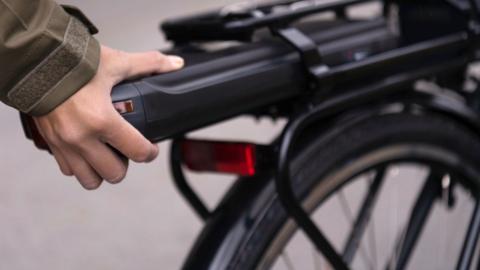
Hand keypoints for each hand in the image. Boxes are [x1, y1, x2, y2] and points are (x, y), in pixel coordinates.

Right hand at [33, 45, 183, 189]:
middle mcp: (82, 137)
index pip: (137, 152)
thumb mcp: (116, 62)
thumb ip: (149, 64)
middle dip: (126, 164)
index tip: (151, 148)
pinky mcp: (51, 144)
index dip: (150, 153)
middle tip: (128, 150)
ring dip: (102, 172)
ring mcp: (64, 144)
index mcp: (102, 119)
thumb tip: (175, 64)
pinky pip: (68, 170)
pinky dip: (81, 166)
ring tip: (108, 155)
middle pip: (114, 173)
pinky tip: (88, 151)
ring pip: (90, 180)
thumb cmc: (74, 63)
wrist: (35, 60)